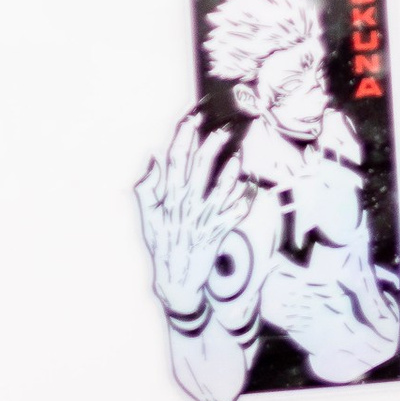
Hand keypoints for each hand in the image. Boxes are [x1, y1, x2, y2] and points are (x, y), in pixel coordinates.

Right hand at [135, 109, 259, 330]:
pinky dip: (244, 200)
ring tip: (239, 152)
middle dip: (211, 145)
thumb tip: (153, 159)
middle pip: (200, 169)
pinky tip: (251, 185)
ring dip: (231, 169)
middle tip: (221, 128)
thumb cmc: (161, 246)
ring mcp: (204, 219)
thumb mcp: (147, 218)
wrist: (176, 282)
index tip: (191, 119)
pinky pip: (234, 214)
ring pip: (220, 188)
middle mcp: (188, 206)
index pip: (176, 161)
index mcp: (169, 199)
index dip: (183, 138)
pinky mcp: (218, 233)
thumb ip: (147, 188)